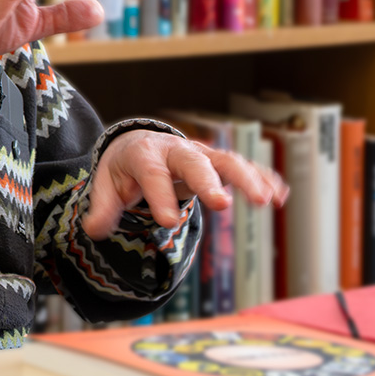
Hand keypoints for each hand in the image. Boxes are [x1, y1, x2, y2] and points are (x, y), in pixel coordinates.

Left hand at [81, 129, 288, 239]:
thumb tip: (93, 231)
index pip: (152, 174)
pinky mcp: (218, 164)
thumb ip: (103, 207)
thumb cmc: (125, 168)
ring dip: (247, 178)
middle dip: (208, 182)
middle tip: (222, 205)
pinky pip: (244, 167)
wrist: (140, 144)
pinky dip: (262, 178)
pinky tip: (281, 196)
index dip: (160, 196)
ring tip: (266, 201)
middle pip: (193, 162)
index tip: (167, 221)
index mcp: (144, 154)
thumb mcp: (107, 184)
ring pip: (226, 161)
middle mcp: (176, 150)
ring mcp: (201, 154)